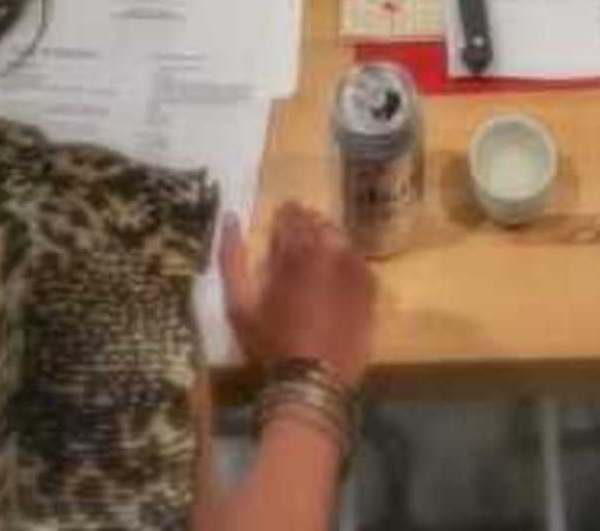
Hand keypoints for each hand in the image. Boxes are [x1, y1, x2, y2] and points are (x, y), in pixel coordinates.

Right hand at [221, 202, 375, 386]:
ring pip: (341, 240)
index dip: (284, 217)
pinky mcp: (370, 290)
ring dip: (327, 243)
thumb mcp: (238, 304)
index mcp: (296, 250)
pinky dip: (346, 263)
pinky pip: (359, 263)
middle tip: (296, 243)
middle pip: (319, 224)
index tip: (279, 223)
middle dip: (306, 226)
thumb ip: (231, 258)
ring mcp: (355, 270)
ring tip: (315, 260)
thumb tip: (229, 218)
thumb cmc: (269, 344)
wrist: (312, 383)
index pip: (292, 215)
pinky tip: (335, 278)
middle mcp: (330, 252)